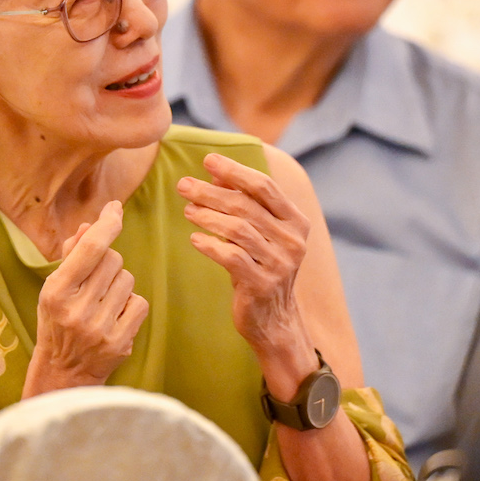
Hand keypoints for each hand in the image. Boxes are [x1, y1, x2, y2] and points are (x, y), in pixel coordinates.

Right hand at [23, 200, 148, 395]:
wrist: (64, 372)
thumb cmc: (57, 322)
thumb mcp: (53, 289)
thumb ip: (71, 256)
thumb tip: (90, 225)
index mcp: (56, 292)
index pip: (90, 249)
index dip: (106, 224)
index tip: (115, 208)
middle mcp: (77, 310)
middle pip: (113, 260)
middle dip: (108, 262)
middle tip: (95, 282)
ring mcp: (100, 328)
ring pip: (128, 279)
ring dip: (119, 285)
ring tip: (102, 302)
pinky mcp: (120, 342)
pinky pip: (139, 303)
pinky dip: (130, 305)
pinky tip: (114, 317)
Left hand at [179, 154, 316, 392]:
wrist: (274, 321)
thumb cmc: (261, 269)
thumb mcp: (259, 234)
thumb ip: (243, 203)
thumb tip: (214, 172)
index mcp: (296, 222)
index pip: (264, 187)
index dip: (235, 171)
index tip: (208, 160)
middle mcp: (293, 241)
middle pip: (247, 206)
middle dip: (211, 192)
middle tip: (183, 185)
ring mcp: (279, 264)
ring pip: (238, 229)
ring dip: (208, 216)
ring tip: (187, 210)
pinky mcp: (262, 285)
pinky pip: (232, 257)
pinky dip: (211, 245)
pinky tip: (195, 239)